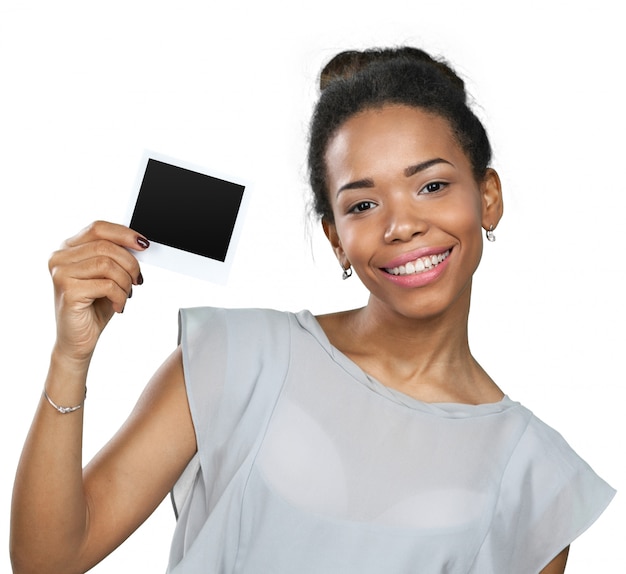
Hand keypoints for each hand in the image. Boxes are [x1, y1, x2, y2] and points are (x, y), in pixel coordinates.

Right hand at [48, 221, 148, 362]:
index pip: (98, 228)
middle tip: (137, 280)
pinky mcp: (68, 290)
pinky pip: (107, 285)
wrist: (78, 339)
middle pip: (106, 246)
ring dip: (125, 282)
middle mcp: (60, 257)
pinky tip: (118, 305)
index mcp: (68, 248)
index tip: (144, 244)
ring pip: (108, 264)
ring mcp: (61, 273)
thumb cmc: (93, 306)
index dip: (124, 233)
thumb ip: (115, 257)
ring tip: (125, 294)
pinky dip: (120, 296)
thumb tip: (139, 244)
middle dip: (130, 263)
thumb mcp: (107, 276)